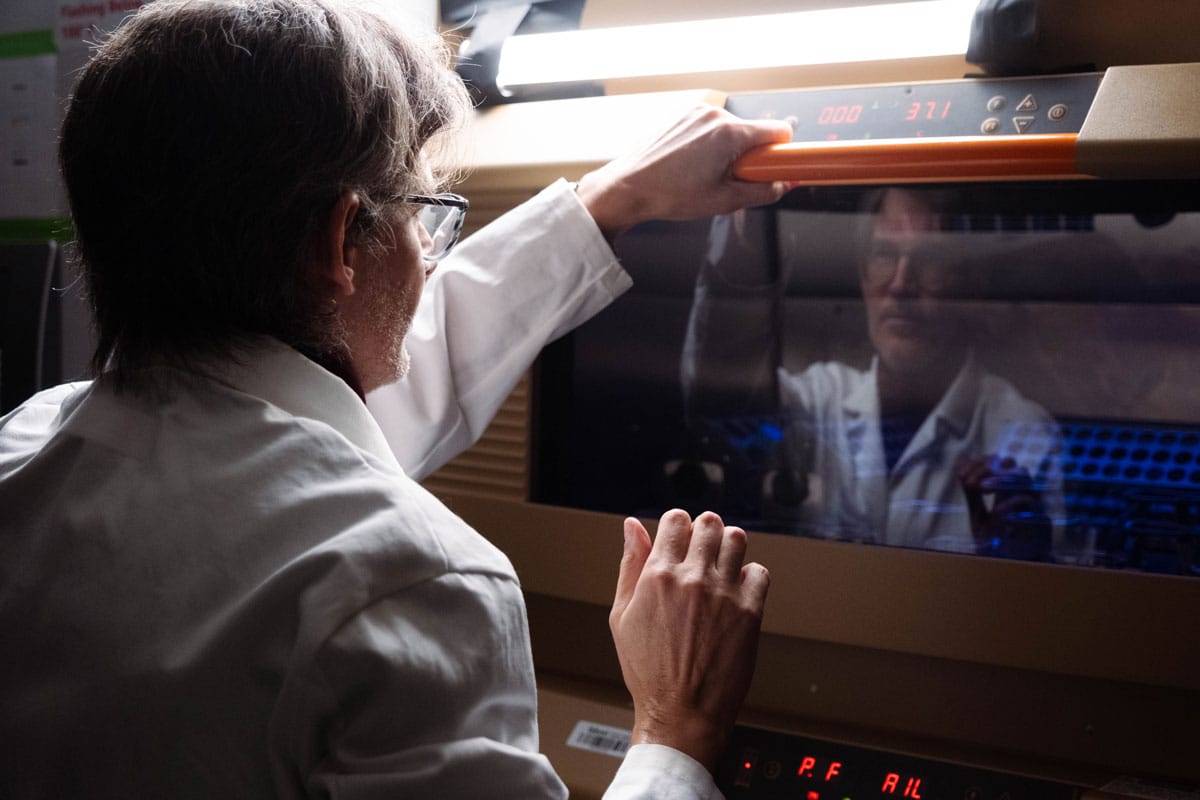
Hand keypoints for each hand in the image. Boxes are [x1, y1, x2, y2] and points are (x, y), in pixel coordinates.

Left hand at [576, 106, 793, 238]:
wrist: (628, 187)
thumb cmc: (670, 195)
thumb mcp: (724, 201)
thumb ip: (763, 191)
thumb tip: (784, 185)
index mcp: (730, 133)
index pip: (779, 131)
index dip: (781, 152)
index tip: (774, 167)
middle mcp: (715, 114)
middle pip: (752, 131)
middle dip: (747, 155)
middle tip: (726, 179)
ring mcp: (695, 110)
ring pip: (729, 129)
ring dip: (725, 149)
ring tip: (701, 173)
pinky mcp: (680, 112)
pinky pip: (707, 125)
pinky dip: (706, 142)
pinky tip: (688, 163)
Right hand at [610, 509, 769, 770]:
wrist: (681, 713)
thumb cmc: (648, 671)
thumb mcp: (622, 615)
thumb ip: (630, 565)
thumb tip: (632, 527)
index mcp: (658, 575)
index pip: (676, 520)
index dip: (678, 525)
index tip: (679, 539)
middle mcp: (693, 578)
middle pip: (710, 523)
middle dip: (704, 532)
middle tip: (701, 553)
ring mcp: (724, 594)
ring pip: (737, 540)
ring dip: (729, 547)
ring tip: (721, 568)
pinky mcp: (749, 612)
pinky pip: (759, 572)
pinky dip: (750, 577)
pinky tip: (736, 593)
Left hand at [957, 454, 1050, 559]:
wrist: (1012, 568)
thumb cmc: (997, 543)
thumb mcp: (978, 517)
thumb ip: (972, 496)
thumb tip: (960, 469)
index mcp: (1005, 490)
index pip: (995, 462)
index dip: (978, 463)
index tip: (961, 475)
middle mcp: (1020, 492)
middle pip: (1011, 463)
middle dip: (988, 467)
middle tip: (972, 481)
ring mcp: (1033, 503)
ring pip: (1024, 475)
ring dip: (999, 478)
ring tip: (982, 488)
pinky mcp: (1041, 518)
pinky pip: (1030, 501)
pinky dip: (1011, 502)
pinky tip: (997, 510)